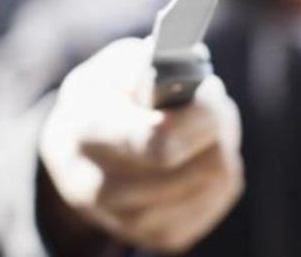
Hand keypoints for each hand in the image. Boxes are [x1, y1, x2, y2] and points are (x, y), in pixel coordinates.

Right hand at [39, 38, 243, 253]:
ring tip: (204, 125)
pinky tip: (200, 153)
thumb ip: (149, 64)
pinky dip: (221, 171)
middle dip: (218, 127)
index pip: (159, 143)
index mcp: (86, 133)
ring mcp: (128, 221)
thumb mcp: (114, 66)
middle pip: (198, 168)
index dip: (201, 117)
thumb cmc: (107, 96)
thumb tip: (187, 72)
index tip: (210, 92)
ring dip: (223, 145)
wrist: (77, 149)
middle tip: (212, 103)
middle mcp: (99, 187)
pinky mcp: (158, 236)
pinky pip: (219, 199)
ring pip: (215, 182)